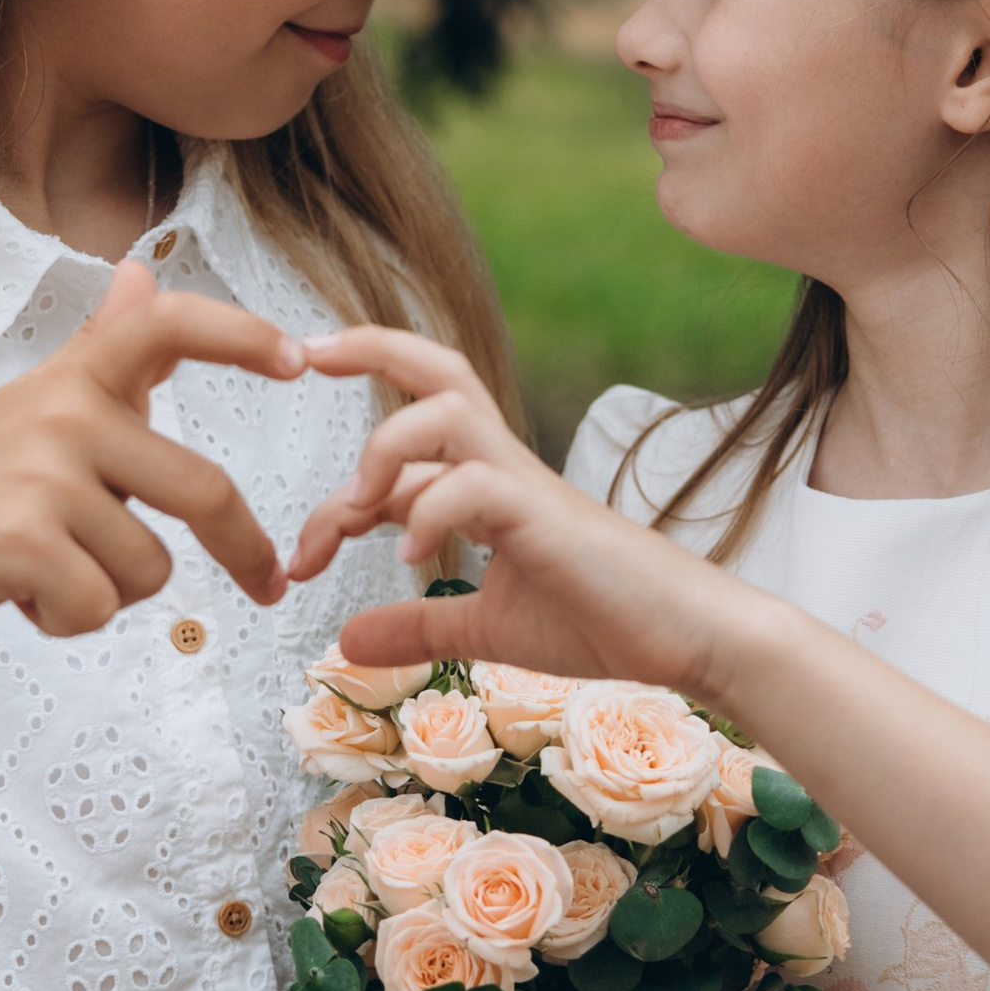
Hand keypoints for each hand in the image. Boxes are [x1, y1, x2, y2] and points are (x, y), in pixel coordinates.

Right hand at [0, 257, 304, 646]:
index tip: (301, 361)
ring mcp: (42, 475)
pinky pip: (101, 606)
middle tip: (270, 585)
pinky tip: (18, 595)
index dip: (240, 337)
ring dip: (108, 591)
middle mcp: (63, 413)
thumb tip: (140, 273)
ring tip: (42, 568)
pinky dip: (68, 621)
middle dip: (245, 550)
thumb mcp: (31, 406)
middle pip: (203, 490)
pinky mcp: (21, 541)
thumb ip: (100, 350)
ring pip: (150, 568)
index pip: (167, 327)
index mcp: (73, 379)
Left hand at [292, 324, 755, 697]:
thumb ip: (420, 625)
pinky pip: (475, 480)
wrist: (688, 638)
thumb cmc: (602, 622)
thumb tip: (345, 642)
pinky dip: (428, 511)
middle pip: (434, 366)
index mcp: (487, 486)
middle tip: (301, 353)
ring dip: (384, 445)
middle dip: (366, 348)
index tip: (300, 561)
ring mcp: (525, 482)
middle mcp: (501, 466)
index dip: (337, 502)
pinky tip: (410, 560)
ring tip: (358, 510)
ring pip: (446, 404)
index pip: (399, 457)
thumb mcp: (486, 630)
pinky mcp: (545, 512)